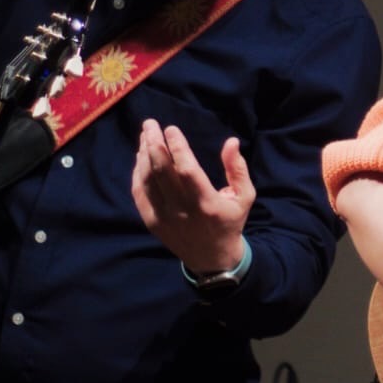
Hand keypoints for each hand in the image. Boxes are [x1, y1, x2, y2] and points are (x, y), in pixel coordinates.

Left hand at [130, 119, 252, 273]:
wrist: (211, 258)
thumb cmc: (230, 222)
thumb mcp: (245, 197)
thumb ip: (238, 169)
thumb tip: (231, 141)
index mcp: (207, 203)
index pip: (187, 170)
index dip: (178, 147)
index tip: (172, 128)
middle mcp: (183, 210)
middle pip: (161, 172)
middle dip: (153, 143)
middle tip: (150, 124)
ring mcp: (164, 217)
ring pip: (147, 180)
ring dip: (144, 155)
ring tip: (145, 135)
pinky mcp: (152, 221)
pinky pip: (140, 192)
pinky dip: (138, 172)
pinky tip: (141, 157)